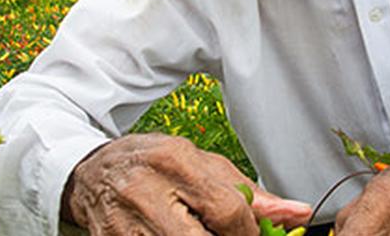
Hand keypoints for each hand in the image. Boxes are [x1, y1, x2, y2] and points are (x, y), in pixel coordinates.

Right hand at [62, 133, 311, 235]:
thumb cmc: (155, 165)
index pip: (227, 210)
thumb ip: (249, 192)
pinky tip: (182, 234)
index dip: (250, 234)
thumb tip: (298, 214)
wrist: (91, 173)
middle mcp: (145, 192)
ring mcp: (124, 226)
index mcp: (174, 161)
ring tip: (201, 232)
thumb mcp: (201, 164)